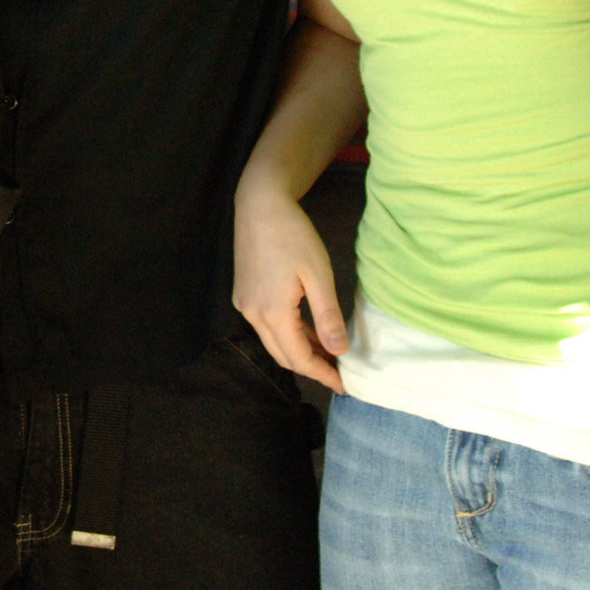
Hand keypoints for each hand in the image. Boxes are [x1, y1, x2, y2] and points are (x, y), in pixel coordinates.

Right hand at [233, 176, 346, 389]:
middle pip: (283, 356)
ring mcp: (245, 304)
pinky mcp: (244, 294)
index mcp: (272, 313)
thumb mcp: (318, 275)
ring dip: (300, 351)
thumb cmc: (292, 235)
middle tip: (339, 371)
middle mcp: (253, 314)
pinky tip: (308, 329)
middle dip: (312, 367)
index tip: (345, 384)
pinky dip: (288, 334)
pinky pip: (267, 325)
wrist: (259, 205)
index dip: (323, 374)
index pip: (299, 359)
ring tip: (328, 352)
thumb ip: (327, 317)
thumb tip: (338, 351)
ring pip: (274, 341)